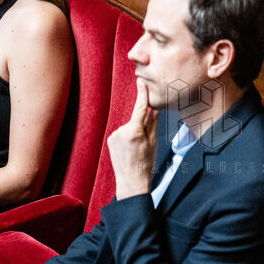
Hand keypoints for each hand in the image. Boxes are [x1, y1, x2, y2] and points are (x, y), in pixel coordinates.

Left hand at [107, 77, 156, 198]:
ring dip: (134, 133)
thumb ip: (152, 123)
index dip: (142, 94)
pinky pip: (122, 133)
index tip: (141, 82)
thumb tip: (154, 107)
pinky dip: (127, 137)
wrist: (131, 181)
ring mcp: (114, 135)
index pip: (140, 108)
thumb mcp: (153, 142)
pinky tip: (129, 150)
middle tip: (145, 143)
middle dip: (142, 126)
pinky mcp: (110, 139)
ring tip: (136, 150)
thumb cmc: (145, 163)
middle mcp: (121, 131)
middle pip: (135, 120)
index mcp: (134, 131)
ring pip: (129, 127)